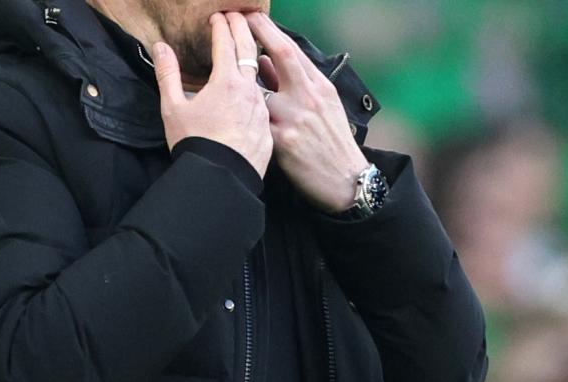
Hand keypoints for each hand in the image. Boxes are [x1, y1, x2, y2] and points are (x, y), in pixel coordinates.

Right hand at [153, 12, 272, 177]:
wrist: (220, 181)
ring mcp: (262, 110)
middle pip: (250, 50)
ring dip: (253, 60)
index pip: (226, 42)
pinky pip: (263, 103)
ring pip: (260, 77)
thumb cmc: (195, 144)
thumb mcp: (173, 108)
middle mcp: (249, 91)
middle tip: (238, 16)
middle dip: (243, 28)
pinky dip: (258, 91)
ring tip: (247, 53)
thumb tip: (160, 48)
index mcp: (226, 82)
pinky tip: (252, 95)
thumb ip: (167, 75)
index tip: (217, 16)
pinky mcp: (267, 129)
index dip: (221, 25)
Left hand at [246, 11, 368, 212]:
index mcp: (319, 86)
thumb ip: (294, 83)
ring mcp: (296, 118)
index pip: (291, 50)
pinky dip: (243, 114)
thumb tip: (262, 61)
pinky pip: (257, 123)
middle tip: (233, 19)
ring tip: (222, 71)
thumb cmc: (330, 141)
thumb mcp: (323, 106)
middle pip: (282, 55)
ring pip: (262, 90)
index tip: (251, 16)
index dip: (269, 30)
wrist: (345, 179)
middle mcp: (309, 97)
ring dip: (242, 80)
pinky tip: (228, 111)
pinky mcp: (284, 142)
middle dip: (257, 34)